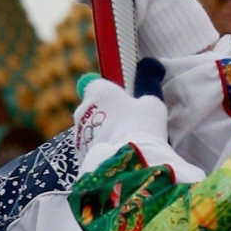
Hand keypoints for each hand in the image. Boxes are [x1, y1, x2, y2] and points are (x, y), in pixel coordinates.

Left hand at [71, 58, 203, 179]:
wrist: (129, 164)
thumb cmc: (142, 126)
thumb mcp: (152, 103)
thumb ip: (148, 84)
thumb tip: (151, 65)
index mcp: (97, 92)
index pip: (97, 85)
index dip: (111, 94)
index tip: (125, 103)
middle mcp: (82, 110)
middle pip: (93, 110)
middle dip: (107, 116)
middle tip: (129, 126)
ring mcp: (78, 135)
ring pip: (91, 131)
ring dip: (103, 135)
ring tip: (126, 146)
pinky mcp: (79, 157)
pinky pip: (92, 150)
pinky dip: (102, 152)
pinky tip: (118, 159)